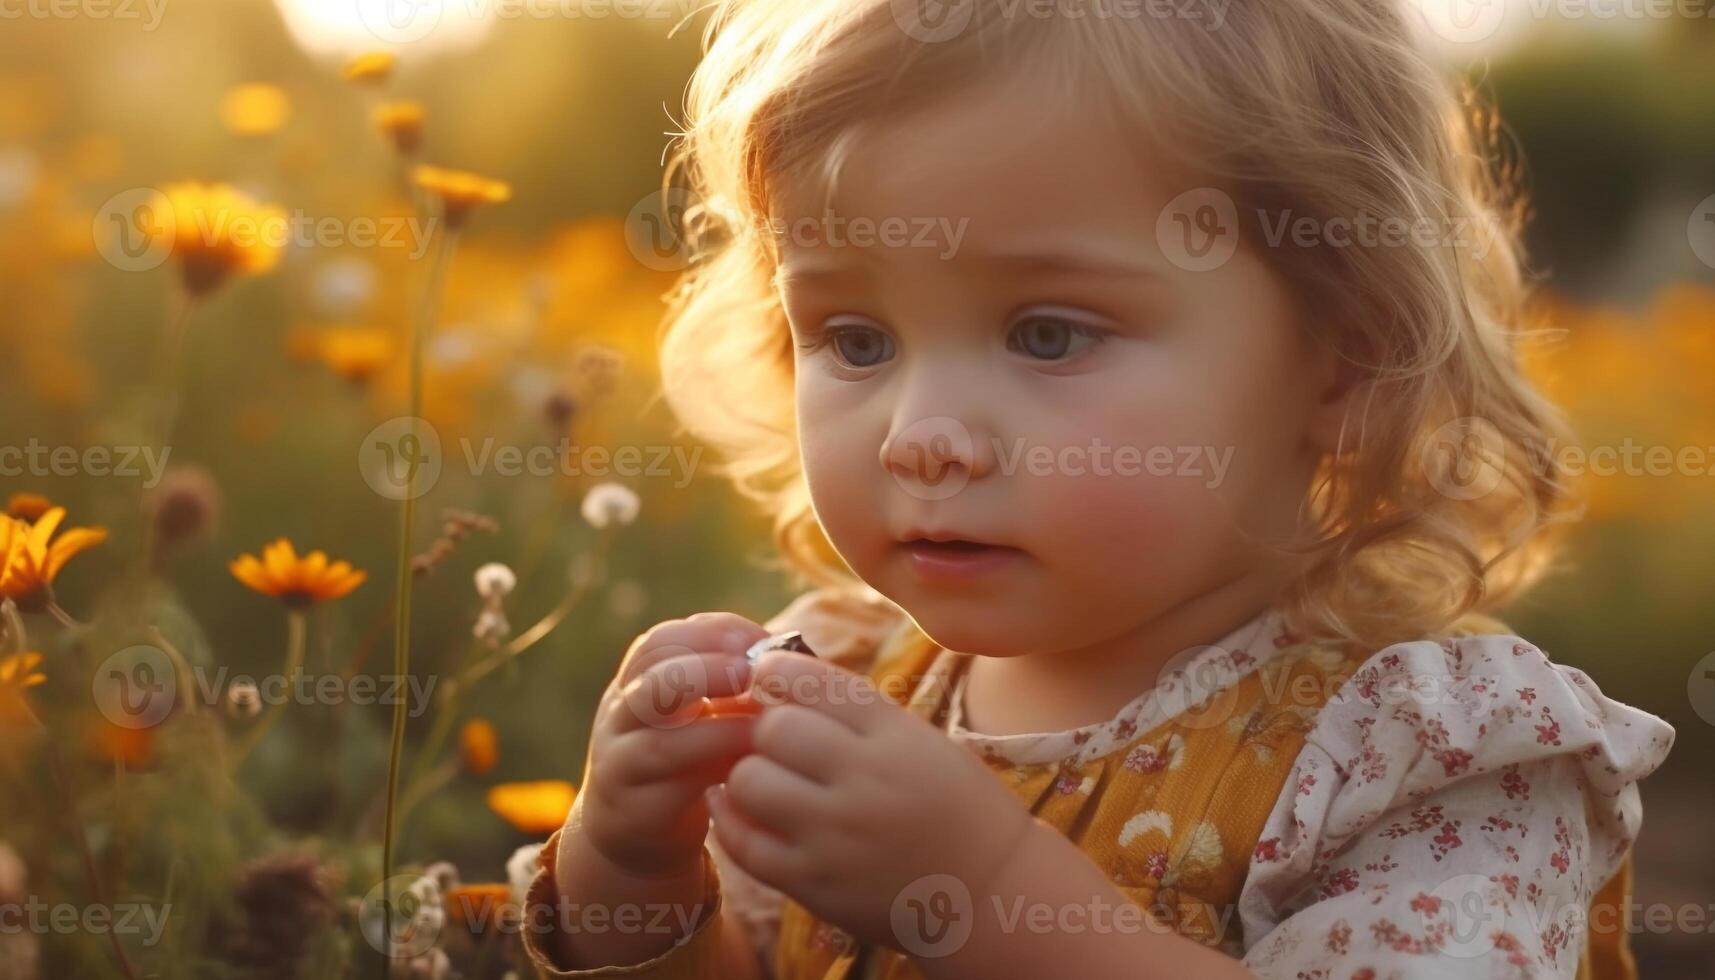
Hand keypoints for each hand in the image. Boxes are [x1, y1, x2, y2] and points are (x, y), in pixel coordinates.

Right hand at [575, 612, 769, 877]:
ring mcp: (621, 766)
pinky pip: (674, 790)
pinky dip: (716, 774)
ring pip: (660, 742)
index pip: (660, 641)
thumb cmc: (683, 762)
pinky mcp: (636, 812)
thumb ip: (726, 684)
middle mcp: (620, 719)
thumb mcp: (697, 715)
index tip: (757, 643)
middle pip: (653, 683)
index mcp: (635, 683)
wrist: (634, 835)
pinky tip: (750, 768)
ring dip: (719, 731)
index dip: (710, 635)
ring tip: (760, 727)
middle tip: (753, 675)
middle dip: (708, 672)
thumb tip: (786, 654)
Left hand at [705, 649, 1037, 949]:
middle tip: (773, 742)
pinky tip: (737, 810)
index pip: (814, 682)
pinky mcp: (817, 885)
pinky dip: (731, 822)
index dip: (776, 670)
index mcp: (895, 736)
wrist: (992, 893)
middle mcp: (865, 782)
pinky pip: (746, 846)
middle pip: (774, 730)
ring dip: (750, 776)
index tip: (767, 676)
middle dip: (764, 729)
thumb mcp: (922, 742)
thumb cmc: (958, 808)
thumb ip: (858, 715)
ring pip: (750, 782)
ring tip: (765, 781)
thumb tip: (780, 680)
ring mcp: (837, 837)